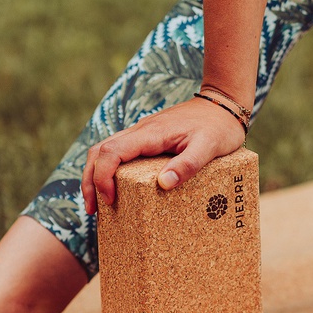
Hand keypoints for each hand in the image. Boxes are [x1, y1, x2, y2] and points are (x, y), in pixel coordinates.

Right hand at [81, 96, 246, 214]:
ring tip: (98, 203)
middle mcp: (140, 130)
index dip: (102, 177)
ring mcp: (142, 133)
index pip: (112, 152)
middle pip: (99, 151)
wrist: (222, 103)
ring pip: (104, 149)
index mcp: (151, 133)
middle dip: (90, 180)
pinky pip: (119, 151)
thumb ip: (187, 164)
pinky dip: (108, 169)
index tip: (109, 200)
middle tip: (92, 209)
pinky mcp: (147, 137)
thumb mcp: (209, 147)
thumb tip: (164, 184)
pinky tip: (115, 187)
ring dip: (95, 174)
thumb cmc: (218, 126)